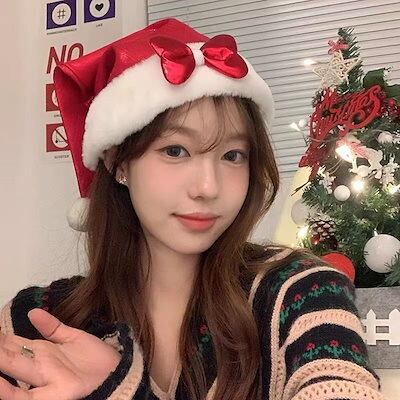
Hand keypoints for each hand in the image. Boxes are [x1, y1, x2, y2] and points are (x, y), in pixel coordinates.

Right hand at [0, 308, 121, 399]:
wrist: (117, 374)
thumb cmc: (95, 358)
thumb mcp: (72, 338)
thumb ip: (52, 327)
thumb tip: (32, 312)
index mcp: (43, 353)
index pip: (15, 344)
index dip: (2, 338)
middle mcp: (40, 367)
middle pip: (11, 356)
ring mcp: (46, 380)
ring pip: (16, 370)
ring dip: (1, 361)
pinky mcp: (55, 396)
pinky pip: (26, 398)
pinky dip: (9, 392)